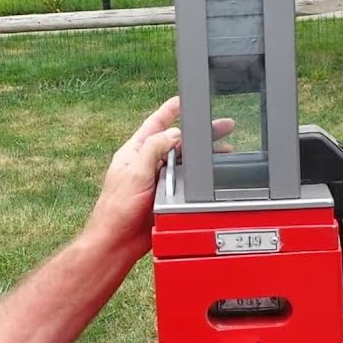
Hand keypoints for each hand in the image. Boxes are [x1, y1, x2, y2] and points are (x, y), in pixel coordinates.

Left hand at [83, 97, 234, 260]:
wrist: (117, 242)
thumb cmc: (116, 210)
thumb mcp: (134, 173)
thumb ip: (153, 150)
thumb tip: (172, 134)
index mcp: (134, 153)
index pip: (154, 124)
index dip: (170, 111)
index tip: (184, 99)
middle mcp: (146, 164)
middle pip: (176, 143)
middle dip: (198, 134)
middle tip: (223, 126)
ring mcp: (157, 181)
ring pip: (185, 162)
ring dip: (203, 156)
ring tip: (226, 150)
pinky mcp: (166, 198)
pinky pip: (187, 182)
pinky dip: (201, 177)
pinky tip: (213, 176)